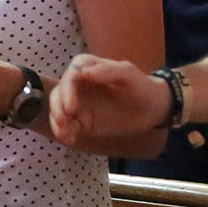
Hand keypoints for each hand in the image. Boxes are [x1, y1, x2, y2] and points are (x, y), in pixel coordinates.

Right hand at [50, 54, 170, 147]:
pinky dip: (64, 132)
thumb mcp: (128, 75)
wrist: (150, 109)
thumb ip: (107, 71)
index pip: (71, 75)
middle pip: (59, 92)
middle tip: (65, 121)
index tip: (72, 107)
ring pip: (58, 108)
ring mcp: (78, 102)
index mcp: (88, 67)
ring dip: (57, 121)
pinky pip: (66, 124)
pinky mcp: (81, 119)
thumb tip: (84, 72)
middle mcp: (79, 83)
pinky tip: (70, 139)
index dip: (67, 90)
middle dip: (58, 107)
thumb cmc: (141, 87)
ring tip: (65, 133)